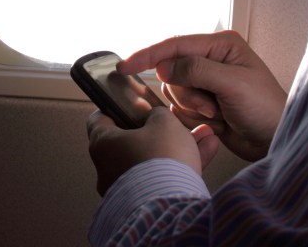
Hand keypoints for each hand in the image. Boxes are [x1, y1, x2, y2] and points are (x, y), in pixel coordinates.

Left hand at [86, 107, 218, 195]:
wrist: (171, 205)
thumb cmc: (162, 155)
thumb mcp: (164, 122)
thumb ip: (158, 114)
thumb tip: (156, 117)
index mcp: (103, 144)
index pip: (99, 119)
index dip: (115, 107)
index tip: (132, 103)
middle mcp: (108, 168)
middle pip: (131, 141)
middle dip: (158, 129)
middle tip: (176, 120)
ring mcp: (125, 188)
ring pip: (152, 160)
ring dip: (176, 146)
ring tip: (204, 134)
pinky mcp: (144, 203)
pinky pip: (162, 179)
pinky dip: (181, 166)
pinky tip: (208, 150)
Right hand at [119, 31, 287, 160]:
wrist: (275, 140)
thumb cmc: (264, 108)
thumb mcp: (233, 84)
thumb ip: (197, 70)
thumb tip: (164, 66)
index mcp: (221, 45)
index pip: (175, 45)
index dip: (148, 55)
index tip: (124, 67)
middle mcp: (211, 60)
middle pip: (171, 73)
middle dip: (188, 95)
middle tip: (213, 107)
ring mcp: (205, 83)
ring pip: (174, 93)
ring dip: (192, 109)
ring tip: (218, 115)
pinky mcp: (203, 103)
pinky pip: (179, 110)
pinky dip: (194, 120)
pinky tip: (217, 123)